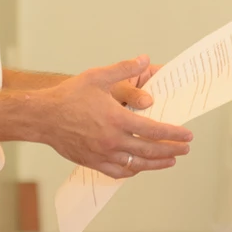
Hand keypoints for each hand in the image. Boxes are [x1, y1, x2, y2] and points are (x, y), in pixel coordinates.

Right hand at [39, 56, 191, 178]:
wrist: (43, 116)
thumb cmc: (69, 95)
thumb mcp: (98, 76)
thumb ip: (124, 68)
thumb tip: (144, 59)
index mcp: (117, 119)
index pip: (154, 130)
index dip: (174, 134)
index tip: (187, 135)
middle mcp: (112, 140)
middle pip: (150, 150)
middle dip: (171, 150)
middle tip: (185, 148)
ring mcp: (102, 154)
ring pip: (137, 165)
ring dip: (156, 163)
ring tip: (170, 160)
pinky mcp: (92, 162)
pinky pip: (117, 172)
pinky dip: (132, 172)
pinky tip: (139, 168)